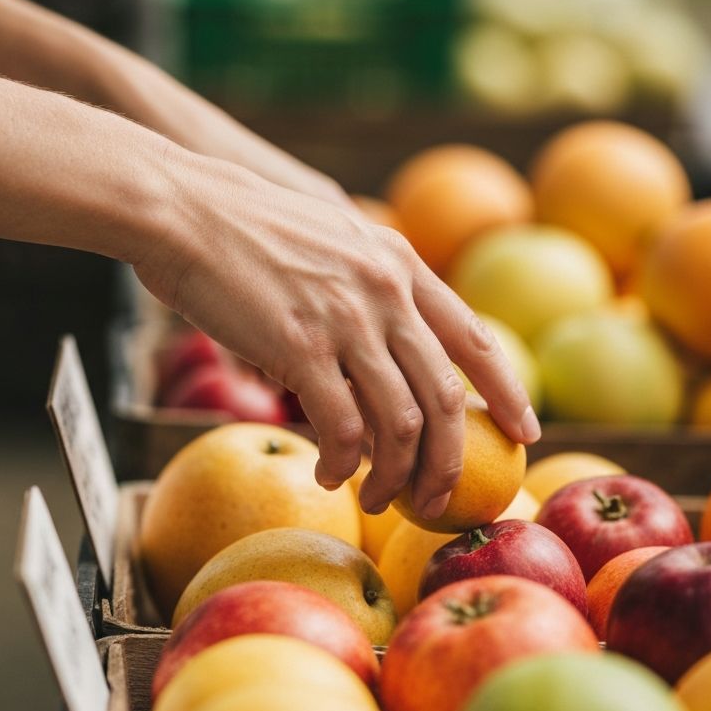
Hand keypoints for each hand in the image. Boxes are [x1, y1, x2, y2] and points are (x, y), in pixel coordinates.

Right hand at [134, 155, 540, 519]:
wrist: (185, 210)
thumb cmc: (243, 227)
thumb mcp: (329, 239)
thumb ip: (364, 286)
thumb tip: (376, 352)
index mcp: (398, 262)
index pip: (474, 337)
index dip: (507, 391)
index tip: (526, 431)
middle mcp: (386, 291)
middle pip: (447, 398)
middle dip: (452, 462)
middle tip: (438, 499)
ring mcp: (347, 320)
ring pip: (402, 424)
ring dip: (397, 477)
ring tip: (376, 500)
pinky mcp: (300, 348)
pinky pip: (342, 428)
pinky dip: (342, 464)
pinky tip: (330, 474)